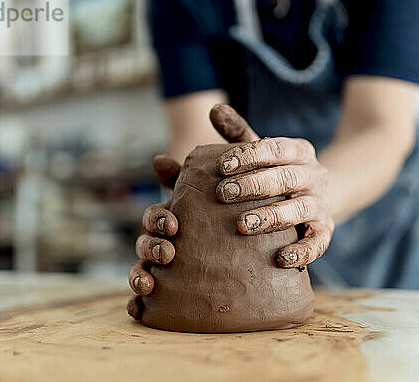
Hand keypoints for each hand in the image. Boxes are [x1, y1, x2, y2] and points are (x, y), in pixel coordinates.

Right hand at [127, 104, 259, 319]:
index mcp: (183, 215)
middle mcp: (174, 240)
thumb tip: (216, 107)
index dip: (158, 219)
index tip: (174, 225)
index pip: (158, 215)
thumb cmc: (257, 202)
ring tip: (149, 285)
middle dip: (149, 246)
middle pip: (147, 242)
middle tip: (169, 251)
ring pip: (145, 270)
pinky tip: (139, 310)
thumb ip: (233, 145)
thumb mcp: (249, 175)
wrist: (280, 236)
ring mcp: (176, 267)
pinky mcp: (183, 292)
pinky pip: (156, 302)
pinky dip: (140, 305)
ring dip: (139, 275)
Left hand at [215, 108, 334, 269]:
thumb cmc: (276, 173)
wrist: (317, 197)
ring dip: (271, 217)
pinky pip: (317, 243)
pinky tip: (280, 259)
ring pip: (299, 208)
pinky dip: (301, 252)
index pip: (274, 148)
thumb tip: (214, 108)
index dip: (248, 155)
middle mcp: (314, 174)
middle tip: (223, 194)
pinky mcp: (325, 231)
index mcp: (298, 151)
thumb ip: (237, 133)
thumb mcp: (261, 152)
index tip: (220, 166)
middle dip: (253, 185)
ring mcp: (321, 203)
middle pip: (285, 177)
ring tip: (243, 225)